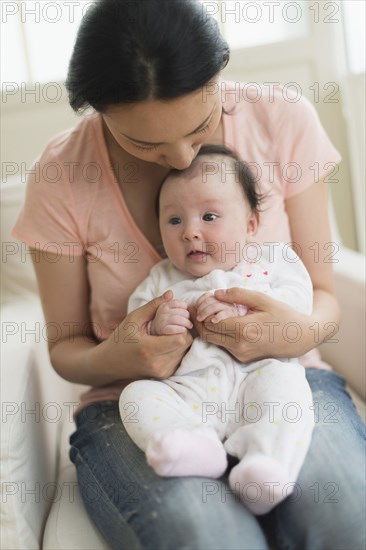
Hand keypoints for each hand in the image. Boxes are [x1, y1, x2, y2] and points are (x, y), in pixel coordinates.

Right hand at [104, 291, 191, 379]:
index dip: (181, 327)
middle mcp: (158, 364)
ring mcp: (161, 372)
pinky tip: (165, 344)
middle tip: (171, 325)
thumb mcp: (133, 319)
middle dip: (182, 332)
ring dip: (180, 341)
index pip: (181, 339)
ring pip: (184, 352)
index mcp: (149, 349)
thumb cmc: (120, 338)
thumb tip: (170, 294)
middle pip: (185, 345)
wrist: (109, 364)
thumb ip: (153, 306)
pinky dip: (176, 350)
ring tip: (166, 335)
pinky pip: (179, 360)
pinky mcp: (164, 376)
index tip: (173, 320)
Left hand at [191, 288, 313, 362]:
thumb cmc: (283, 315)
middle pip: (207, 334)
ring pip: (213, 341)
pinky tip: (220, 322)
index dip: (200, 312)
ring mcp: (241, 354)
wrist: (300, 337)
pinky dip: (217, 334)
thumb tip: (216, 293)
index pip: (210, 322)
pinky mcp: (242, 358)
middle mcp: (239, 346)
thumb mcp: (262, 299)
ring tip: (206, 313)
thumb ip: (238, 295)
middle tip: (195, 308)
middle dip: (199, 321)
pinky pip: (223, 345)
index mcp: (243, 330)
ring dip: (207, 328)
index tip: (195, 303)